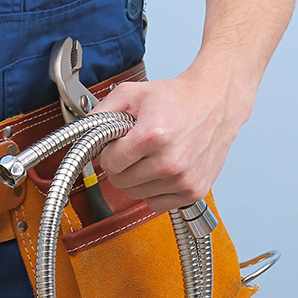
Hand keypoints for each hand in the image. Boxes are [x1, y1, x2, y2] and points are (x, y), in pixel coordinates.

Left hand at [92, 67, 251, 211]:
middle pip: (120, 181)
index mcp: (153, 136)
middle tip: (133, 149)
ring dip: (136, 179)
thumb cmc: (177, 97)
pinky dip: (153, 190)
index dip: (108, 153)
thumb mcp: (132, 93)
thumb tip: (82, 132)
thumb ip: (101, 112)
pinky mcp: (195, 190)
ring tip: (150, 156)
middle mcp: (170, 161)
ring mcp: (184, 179)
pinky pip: (156, 204)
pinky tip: (161, 169)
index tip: (115, 145)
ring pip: (136, 194)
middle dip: (120, 166)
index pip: (110, 163)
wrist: (216, 101)